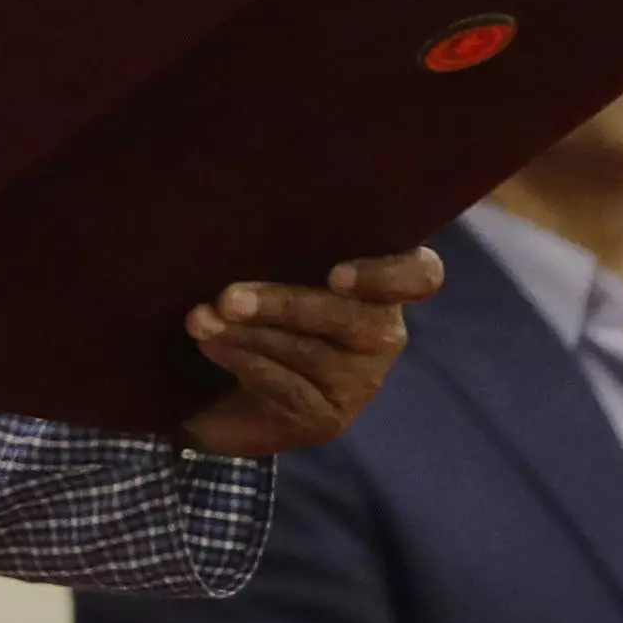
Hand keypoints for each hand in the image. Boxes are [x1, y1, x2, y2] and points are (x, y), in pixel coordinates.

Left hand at [184, 250, 445, 457]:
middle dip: (285, 304)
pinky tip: (212, 345)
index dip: (387, 276)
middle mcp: (382, 330)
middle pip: (354, 319)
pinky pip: (289, 388)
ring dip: (250, 334)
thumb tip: (239, 206)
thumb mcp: (269, 260)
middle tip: (228, 298)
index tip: (335, 276)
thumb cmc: (253, 300)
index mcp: (380, 281)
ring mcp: (360, 379)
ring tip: (201, 320)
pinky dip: (244, 362)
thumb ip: (279, 239)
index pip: (421, 275)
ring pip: (312, 353)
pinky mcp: (329, 417)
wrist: (220, 383)